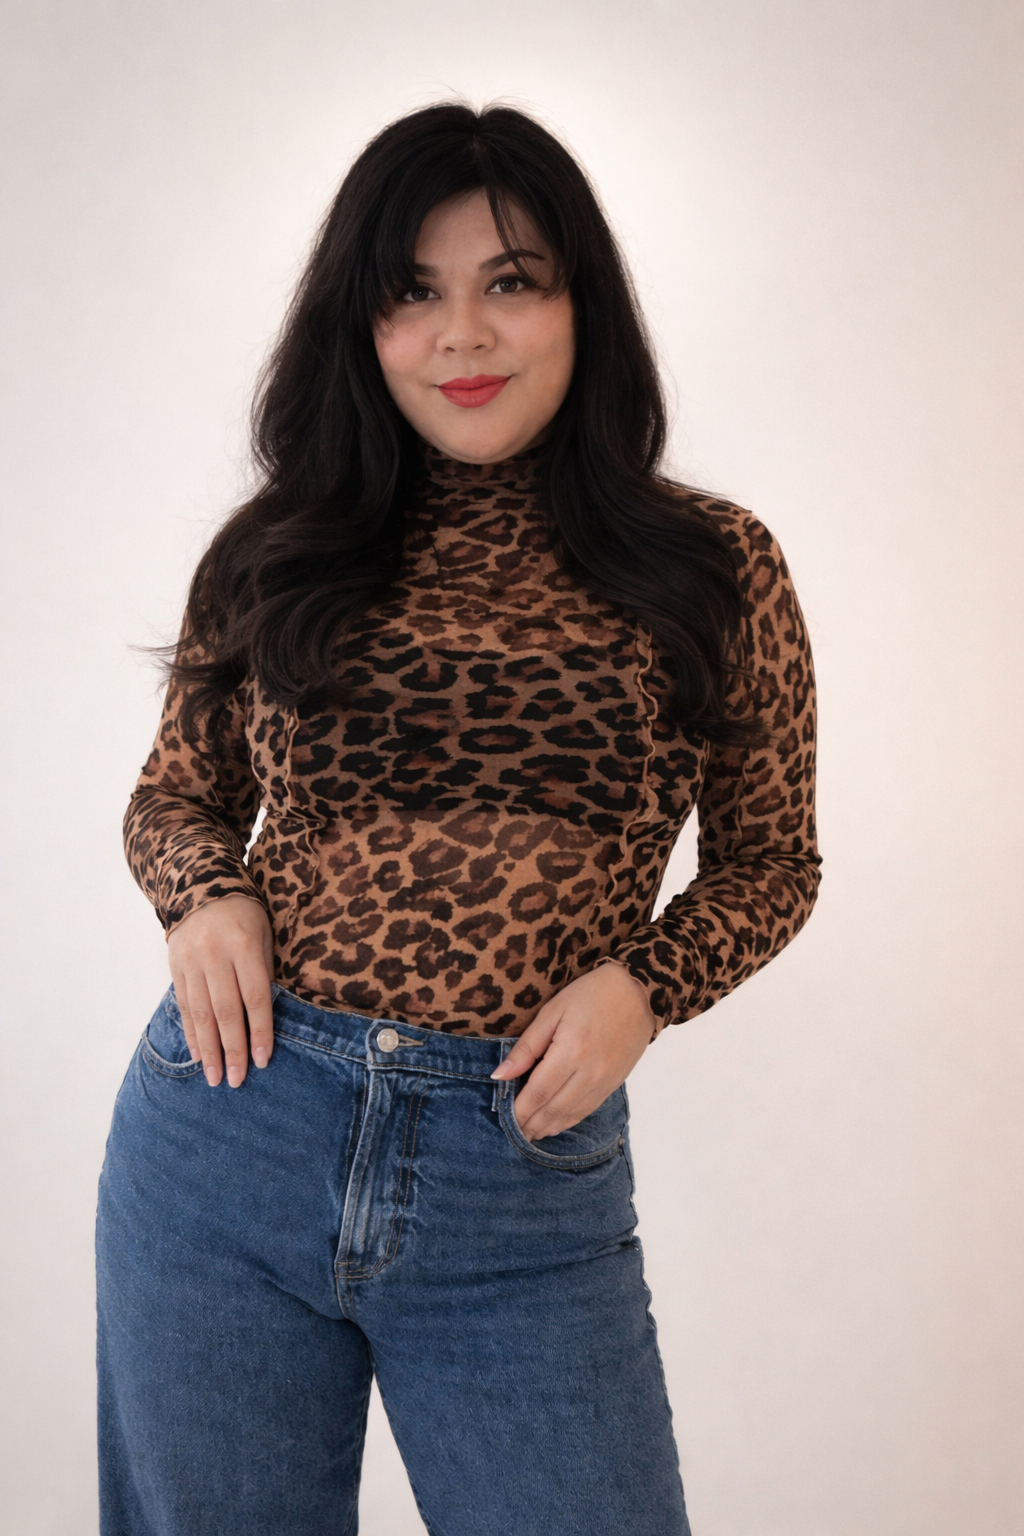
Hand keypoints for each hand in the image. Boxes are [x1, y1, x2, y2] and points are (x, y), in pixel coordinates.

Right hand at [166, 895, 274, 1088]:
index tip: (263, 1060)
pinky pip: (184, 1005)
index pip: (255, 996)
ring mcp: (192, 962)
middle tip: (236, 1080)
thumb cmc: (244, 913)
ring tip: (215, 1077)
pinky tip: (199, 1055)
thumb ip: (265, 971)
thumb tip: (265, 1016)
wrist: (200, 884)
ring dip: (209, 1049)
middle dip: (233, 1049)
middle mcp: (216, 955)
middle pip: (226, 1010)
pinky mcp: (176, 967)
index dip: (260, 1030)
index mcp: (245, 945)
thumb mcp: (265, 933)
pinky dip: (191, 1032)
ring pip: (201, 1012)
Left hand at [490, 962, 655, 1141]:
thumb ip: (526, 1047)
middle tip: (513, 1133)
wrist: (638, 992)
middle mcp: (589, 1073)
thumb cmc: (591, 994)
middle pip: (553, 1108)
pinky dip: (568, 1121)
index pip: (538, 1092)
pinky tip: (555, 1124)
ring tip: (529, 1134)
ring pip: (571, 1114)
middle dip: (530, 1124)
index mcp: (570, 1052)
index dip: (519, 1110)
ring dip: (548, 1127)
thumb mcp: (552, 1012)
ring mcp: (605, 1081)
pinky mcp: (615, 1083)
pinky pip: (588, 1110)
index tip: (504, 1119)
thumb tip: (500, 1076)